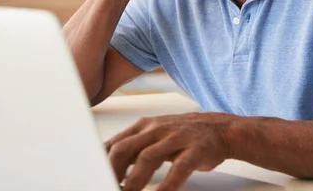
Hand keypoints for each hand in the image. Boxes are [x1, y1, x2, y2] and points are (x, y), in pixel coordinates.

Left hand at [105, 112, 233, 190]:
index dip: (98, 164)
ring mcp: (176, 137)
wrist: (221, 128)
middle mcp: (156, 129)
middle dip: (110, 173)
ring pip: (148, 158)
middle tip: (106, 189)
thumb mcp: (153, 135)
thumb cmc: (182, 136)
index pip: (113, 144)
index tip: (91, 179)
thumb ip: (131, 147)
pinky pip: (180, 168)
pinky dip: (168, 185)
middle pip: (124, 149)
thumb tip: (103, 164)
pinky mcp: (196, 149)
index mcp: (143, 127)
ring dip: (134, 181)